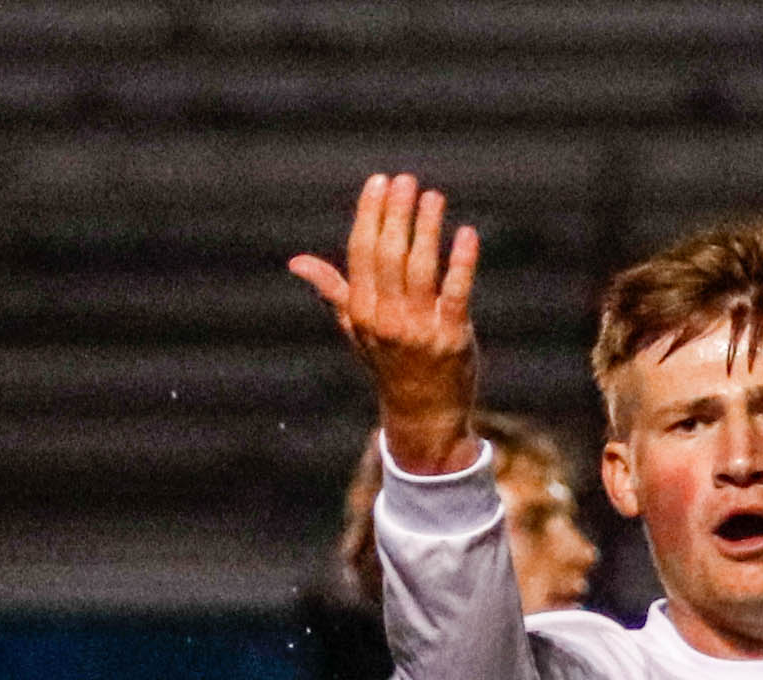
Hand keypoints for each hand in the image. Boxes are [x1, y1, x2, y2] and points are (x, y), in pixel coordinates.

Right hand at [289, 172, 481, 477]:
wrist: (423, 415)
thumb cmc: (390, 364)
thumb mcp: (357, 330)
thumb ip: (333, 291)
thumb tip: (296, 263)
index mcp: (362, 312)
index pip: (362, 252)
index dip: (370, 214)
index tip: (379, 182)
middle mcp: (387, 320)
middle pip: (389, 255)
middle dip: (397, 214)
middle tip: (407, 181)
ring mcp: (421, 330)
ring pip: (421, 269)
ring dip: (427, 229)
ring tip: (433, 197)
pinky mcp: (453, 339)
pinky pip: (457, 293)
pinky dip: (462, 262)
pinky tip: (466, 234)